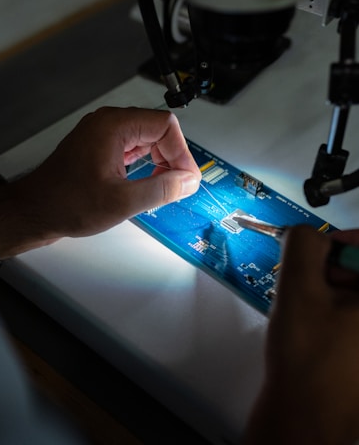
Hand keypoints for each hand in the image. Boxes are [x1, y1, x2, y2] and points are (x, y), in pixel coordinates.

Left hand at [0, 106, 200, 257]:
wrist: (35, 211)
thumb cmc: (66, 203)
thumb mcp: (122, 201)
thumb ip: (162, 189)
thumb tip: (188, 181)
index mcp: (113, 126)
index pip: (165, 126)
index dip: (181, 153)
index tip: (185, 179)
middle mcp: (107, 124)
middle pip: (157, 130)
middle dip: (172, 158)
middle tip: (176, 186)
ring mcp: (101, 134)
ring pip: (145, 139)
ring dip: (159, 162)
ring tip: (161, 188)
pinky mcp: (98, 147)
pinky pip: (131, 148)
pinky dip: (144, 164)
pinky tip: (145, 183)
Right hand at [244, 226, 358, 444]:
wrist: (307, 416)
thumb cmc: (306, 353)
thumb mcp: (298, 290)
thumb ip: (302, 246)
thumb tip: (308, 234)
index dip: (344, 243)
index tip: (316, 252)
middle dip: (332, 269)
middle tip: (303, 285)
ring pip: (355, 295)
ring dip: (331, 290)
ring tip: (305, 310)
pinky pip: (353, 318)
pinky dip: (337, 311)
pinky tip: (316, 326)